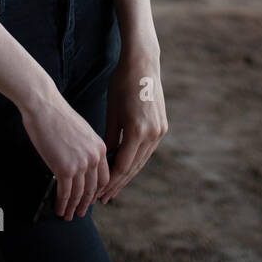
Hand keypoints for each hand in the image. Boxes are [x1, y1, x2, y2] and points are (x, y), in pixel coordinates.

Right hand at [20, 85, 110, 221]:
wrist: (44, 107)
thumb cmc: (58, 116)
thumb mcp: (81, 132)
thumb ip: (86, 149)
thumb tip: (81, 166)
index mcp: (100, 147)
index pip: (104, 178)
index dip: (97, 192)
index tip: (91, 199)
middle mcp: (94, 158)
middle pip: (93, 189)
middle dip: (86, 204)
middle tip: (80, 212)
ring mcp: (80, 164)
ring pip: (79, 194)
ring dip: (73, 207)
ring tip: (68, 215)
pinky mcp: (64, 169)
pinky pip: (65, 192)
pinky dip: (62, 203)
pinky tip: (59, 208)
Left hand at [97, 49, 166, 203]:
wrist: (143, 64)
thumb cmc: (122, 83)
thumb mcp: (111, 110)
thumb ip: (110, 136)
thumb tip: (107, 158)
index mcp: (137, 131)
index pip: (123, 165)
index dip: (111, 181)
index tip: (99, 192)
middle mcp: (152, 134)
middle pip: (134, 167)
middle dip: (119, 183)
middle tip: (104, 197)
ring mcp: (160, 131)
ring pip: (142, 160)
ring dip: (128, 174)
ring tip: (113, 187)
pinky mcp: (162, 126)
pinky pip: (147, 149)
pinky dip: (136, 160)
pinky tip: (126, 167)